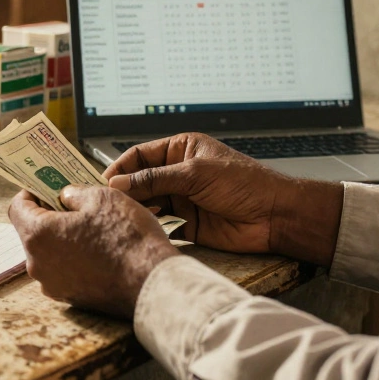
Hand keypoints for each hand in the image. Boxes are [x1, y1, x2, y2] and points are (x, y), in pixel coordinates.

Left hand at [8, 186, 178, 318]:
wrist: (152, 283)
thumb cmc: (127, 237)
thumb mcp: (101, 197)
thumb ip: (73, 193)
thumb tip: (64, 196)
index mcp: (38, 236)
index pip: (17, 208)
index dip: (29, 193)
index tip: (44, 186)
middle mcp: (38, 265)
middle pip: (32, 232)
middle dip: (49, 215)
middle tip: (72, 203)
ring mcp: (53, 285)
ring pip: (49, 253)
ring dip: (63, 237)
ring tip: (91, 226)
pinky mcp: (70, 298)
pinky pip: (64, 271)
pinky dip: (74, 258)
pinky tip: (98, 249)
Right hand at [103, 133, 343, 265]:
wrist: (275, 216)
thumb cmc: (244, 184)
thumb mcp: (195, 174)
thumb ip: (154, 179)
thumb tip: (117, 182)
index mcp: (181, 149)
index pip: (140, 155)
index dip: (120, 167)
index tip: (104, 182)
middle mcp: (179, 172)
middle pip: (140, 180)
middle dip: (124, 190)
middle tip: (105, 203)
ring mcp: (182, 198)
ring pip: (148, 203)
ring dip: (135, 209)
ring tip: (119, 217)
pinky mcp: (188, 224)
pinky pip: (161, 225)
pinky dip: (150, 227)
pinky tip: (140, 231)